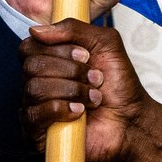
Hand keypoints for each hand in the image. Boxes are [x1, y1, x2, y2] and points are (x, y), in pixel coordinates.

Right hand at [19, 19, 161, 161]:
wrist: (132, 120)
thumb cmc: (119, 86)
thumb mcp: (104, 43)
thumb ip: (73, 28)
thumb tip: (37, 30)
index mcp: (47, 61)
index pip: (28, 47)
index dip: (58, 49)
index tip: (85, 56)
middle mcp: (37, 83)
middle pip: (32, 66)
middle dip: (71, 71)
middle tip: (94, 78)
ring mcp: (34, 108)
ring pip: (35, 89)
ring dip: (72, 90)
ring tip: (93, 98)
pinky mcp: (36, 133)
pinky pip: (34, 114)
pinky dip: (62, 109)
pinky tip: (79, 112)